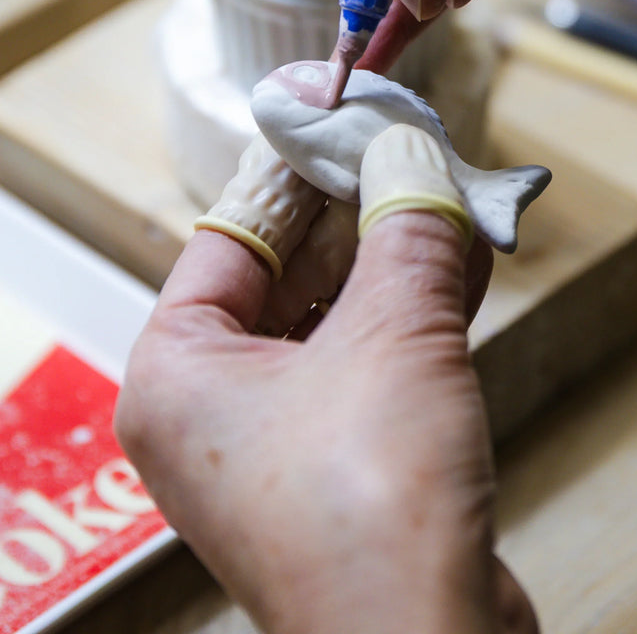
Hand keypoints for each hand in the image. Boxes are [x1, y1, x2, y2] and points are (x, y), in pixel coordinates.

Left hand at [116, 127, 537, 633]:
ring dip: (393, 261)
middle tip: (404, 153)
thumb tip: (411, 154)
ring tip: (441, 192)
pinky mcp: (335, 470)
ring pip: (332, 320)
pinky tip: (459, 260)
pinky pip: (364, 365)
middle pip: (285, 274)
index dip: (293, 174)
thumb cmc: (373, 512)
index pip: (232, 236)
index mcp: (177, 374)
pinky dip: (409, 316)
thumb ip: (404, 233)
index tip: (339, 123)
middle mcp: (210, 411)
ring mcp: (272, 446)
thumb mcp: (396, 337)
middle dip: (356, 216)